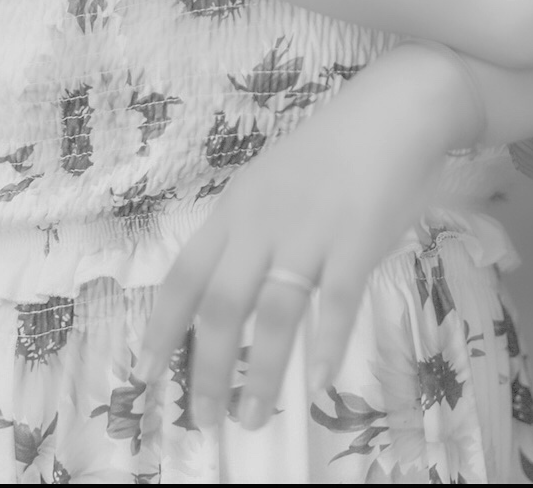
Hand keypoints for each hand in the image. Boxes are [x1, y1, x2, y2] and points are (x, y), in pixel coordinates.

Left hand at [132, 42, 476, 430]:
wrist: (389, 112)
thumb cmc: (328, 151)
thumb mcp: (268, 184)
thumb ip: (245, 234)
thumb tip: (220, 297)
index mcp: (235, 210)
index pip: (184, 276)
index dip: (161, 329)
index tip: (143, 375)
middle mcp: (262, 223)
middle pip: (221, 304)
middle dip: (206, 369)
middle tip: (201, 420)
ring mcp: (309, 231)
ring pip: (273, 312)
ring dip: (261, 373)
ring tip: (253, 417)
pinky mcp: (356, 239)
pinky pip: (336, 301)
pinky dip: (326, 345)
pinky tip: (318, 384)